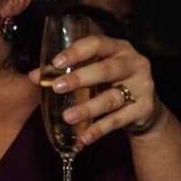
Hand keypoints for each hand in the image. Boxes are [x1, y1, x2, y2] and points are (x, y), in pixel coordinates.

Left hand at [33, 35, 164, 146]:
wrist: (145, 110)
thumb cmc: (111, 84)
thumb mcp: (94, 74)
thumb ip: (67, 72)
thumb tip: (34, 76)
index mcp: (119, 48)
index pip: (97, 43)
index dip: (76, 52)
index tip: (56, 63)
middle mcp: (135, 64)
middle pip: (106, 70)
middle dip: (79, 79)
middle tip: (56, 88)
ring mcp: (143, 86)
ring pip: (111, 98)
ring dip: (87, 108)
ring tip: (67, 116)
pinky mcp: (145, 109)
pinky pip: (118, 121)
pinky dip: (99, 130)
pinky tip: (83, 137)